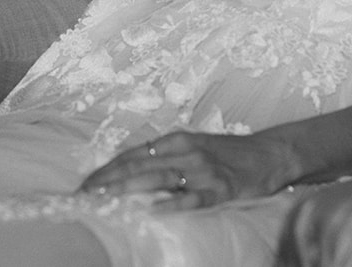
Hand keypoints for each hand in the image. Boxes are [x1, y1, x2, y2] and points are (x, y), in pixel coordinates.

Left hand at [80, 130, 295, 211]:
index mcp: (177, 141)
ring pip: (158, 179)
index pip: (133, 155)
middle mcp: (186, 152)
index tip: (85, 184)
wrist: (269, 154)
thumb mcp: (194, 148)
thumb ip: (166, 158)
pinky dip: (173, 204)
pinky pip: (193, 198)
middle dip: (108, 180)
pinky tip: (154, 210)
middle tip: (83, 194)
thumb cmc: (227, 153)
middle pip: (139, 166)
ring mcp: (203, 171)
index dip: (107, 169)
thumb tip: (130, 172)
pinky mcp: (221, 189)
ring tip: (104, 199)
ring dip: (128, 189)